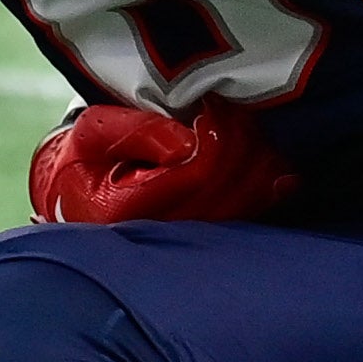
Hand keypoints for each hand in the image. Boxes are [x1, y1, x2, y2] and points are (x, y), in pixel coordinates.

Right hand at [29, 100, 300, 223]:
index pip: (191, 177)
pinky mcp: (201, 247)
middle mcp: (151, 237)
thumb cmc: (87, 154)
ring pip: (236, 210)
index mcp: (117, 212)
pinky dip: (267, 193)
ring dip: (254, 166)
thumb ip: (138, 132)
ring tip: (246, 131)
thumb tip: (186, 143)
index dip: (212, 142)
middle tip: (233, 115)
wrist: (83, 186)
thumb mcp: (96, 130)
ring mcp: (178, 248)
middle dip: (236, 149)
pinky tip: (280, 172)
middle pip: (220, 194)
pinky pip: (244, 222)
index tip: (212, 113)